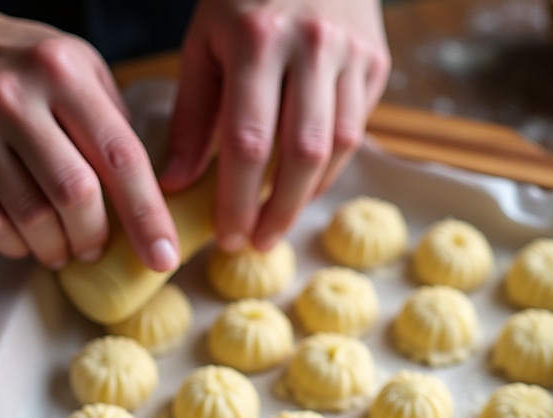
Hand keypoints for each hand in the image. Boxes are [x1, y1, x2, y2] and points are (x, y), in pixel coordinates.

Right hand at [0, 1, 179, 270]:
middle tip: (95, 247)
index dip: (147, 214)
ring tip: (62, 249)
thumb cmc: (15, 64)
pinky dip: (16, 245)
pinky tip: (25, 239)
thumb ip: (112, 120)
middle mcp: (13, 95)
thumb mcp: (74, 65)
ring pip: (31, 217)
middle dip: (94, 236)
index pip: (119, 155)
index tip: (163, 256)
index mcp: (61, 70)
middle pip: (74, 194)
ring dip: (56, 248)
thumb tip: (152, 193)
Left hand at [161, 0, 389, 252]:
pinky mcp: (375, 61)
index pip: (246, 142)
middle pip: (299, 154)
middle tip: (256, 243)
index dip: (236, 200)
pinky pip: (356, 131)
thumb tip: (177, 184)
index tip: (226, 237)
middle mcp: (310, 45)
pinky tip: (303, 185)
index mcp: (256, 39)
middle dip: (277, 211)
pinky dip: (330, 167)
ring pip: (338, 148)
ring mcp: (350, 52)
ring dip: (306, 195)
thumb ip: (192, 114)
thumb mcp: (204, 42)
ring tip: (278, 221)